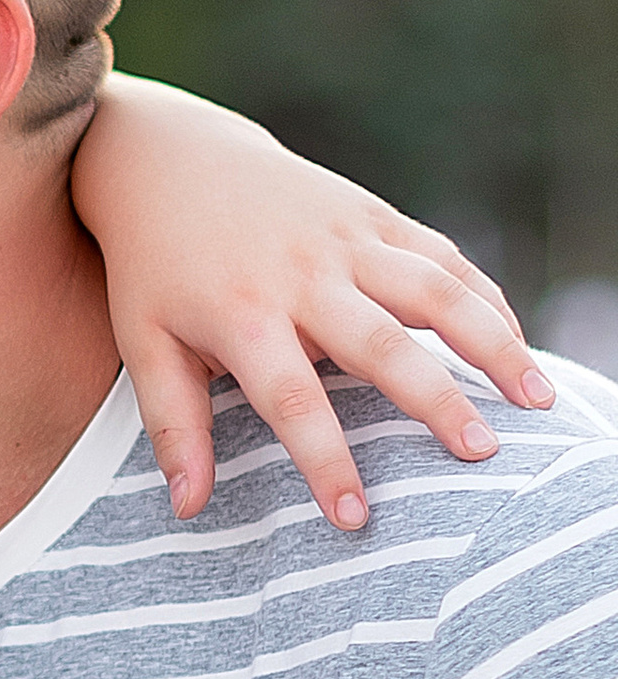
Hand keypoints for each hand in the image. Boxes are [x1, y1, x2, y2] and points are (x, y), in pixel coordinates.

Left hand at [71, 73, 551, 527]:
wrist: (170, 159)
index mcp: (241, 316)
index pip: (291, 402)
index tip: (357, 519)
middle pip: (381, 346)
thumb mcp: (143, 342)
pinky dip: (484, 297)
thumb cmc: (155, 267)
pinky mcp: (371, 215)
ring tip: (535, 400)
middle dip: (435, 402)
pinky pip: (441, 256)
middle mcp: (300, 275)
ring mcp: (343, 239)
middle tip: (481, 455)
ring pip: (433, 291)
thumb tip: (188, 507)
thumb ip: (173, 425)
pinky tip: (516, 342)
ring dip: (491, 343)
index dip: (326, 463)